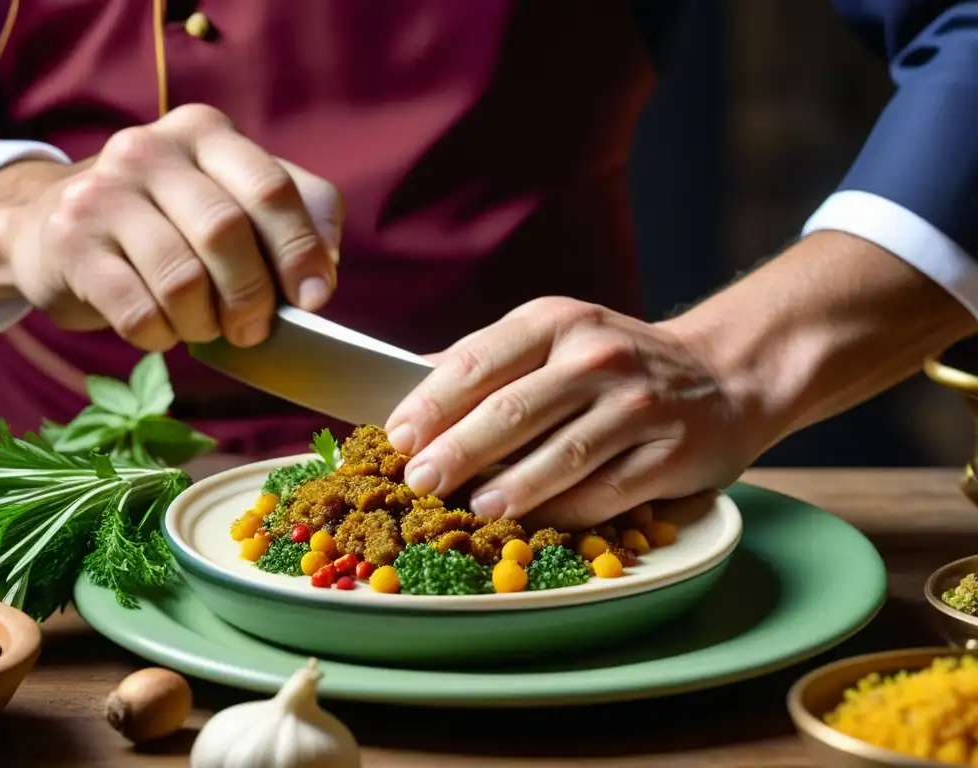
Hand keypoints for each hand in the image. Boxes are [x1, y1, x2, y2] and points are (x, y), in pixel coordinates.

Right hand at [0, 104, 343, 350]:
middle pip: (227, 233)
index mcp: (206, 133)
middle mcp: (150, 149)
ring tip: (204, 328)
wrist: (52, 224)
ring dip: (205, 323)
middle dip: (252, 296)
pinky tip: (163, 329)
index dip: (300, 250)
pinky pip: (138, 311)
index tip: (313, 298)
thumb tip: (325, 268)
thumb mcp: (231, 196)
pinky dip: (162, 336)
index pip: (271, 189)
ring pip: (182, 279)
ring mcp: (102, 192)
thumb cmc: (168, 221)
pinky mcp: (70, 242)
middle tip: (254, 329)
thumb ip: (294, 215)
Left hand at [383, 296, 769, 530]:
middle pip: (513, 409)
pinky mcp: (669, 454)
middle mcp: (597, 357)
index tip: (396, 438)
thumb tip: (406, 386)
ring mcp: (637, 406)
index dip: (431, 403)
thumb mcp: (555, 337)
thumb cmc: (615, 364)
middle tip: (419, 480)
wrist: (721, 376)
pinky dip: (563, 511)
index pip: (478, 361)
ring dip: (511, 488)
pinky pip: (605, 491)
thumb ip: (489, 361)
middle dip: (458, 450)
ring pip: (562, 454)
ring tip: (473, 508)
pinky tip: (531, 523)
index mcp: (556, 321)